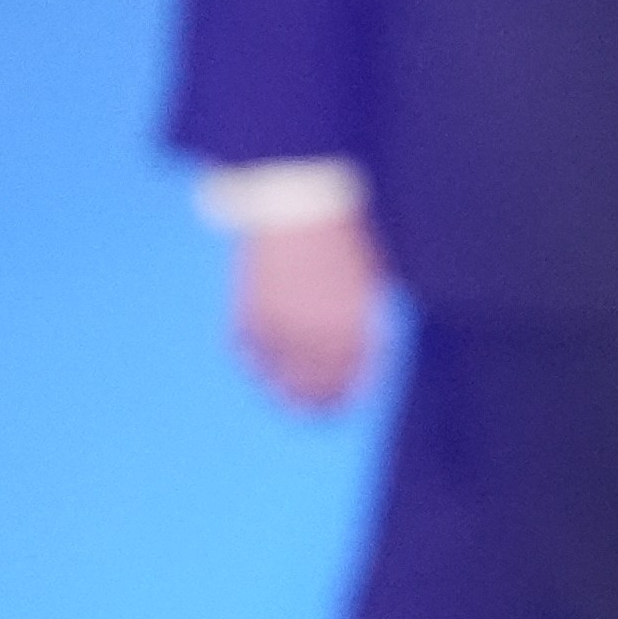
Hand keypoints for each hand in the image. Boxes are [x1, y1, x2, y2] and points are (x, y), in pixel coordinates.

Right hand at [232, 214, 385, 412]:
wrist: (300, 204)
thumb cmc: (344, 235)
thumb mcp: (367, 278)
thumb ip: (361, 316)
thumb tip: (360, 346)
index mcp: (356, 325)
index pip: (354, 375)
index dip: (348, 393)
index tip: (345, 403)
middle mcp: (319, 336)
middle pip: (317, 387)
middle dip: (318, 404)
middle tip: (317, 413)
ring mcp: (283, 329)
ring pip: (280, 380)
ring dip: (285, 394)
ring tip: (290, 405)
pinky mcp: (251, 316)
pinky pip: (250, 356)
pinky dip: (256, 365)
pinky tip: (262, 370)